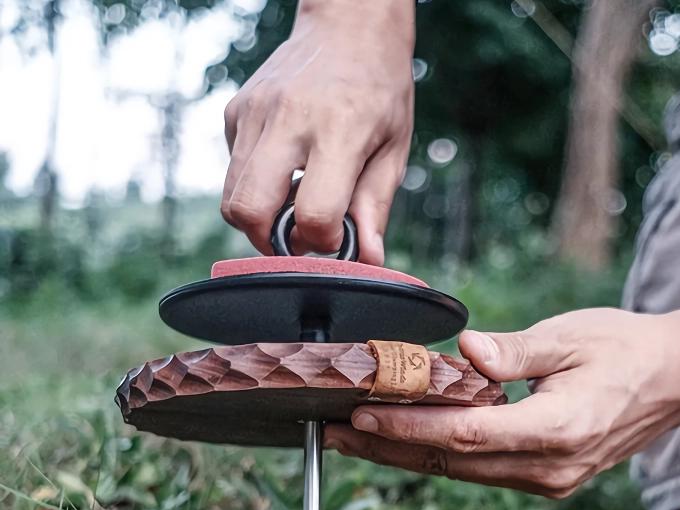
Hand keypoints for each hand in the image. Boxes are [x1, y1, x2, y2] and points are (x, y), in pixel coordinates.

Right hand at [221, 0, 414, 262]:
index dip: (322, 242)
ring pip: (232, 198)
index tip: (335, 237)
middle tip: (298, 237)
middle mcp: (287, 119)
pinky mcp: (235, 111)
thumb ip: (374, 208)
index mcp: (337, 131)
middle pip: (249, 211)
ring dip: (260, 217)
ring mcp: (254, 113)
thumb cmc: (380, 91)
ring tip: (292, 204)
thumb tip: (367, 260)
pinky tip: (284, 168)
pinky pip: (233, 171)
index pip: (313, 215)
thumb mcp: (393, 150)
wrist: (350, 25)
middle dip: (270, 242)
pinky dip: (255, 185)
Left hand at [325, 301, 679, 496]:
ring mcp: (550, 479)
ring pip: (462, 471)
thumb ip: (513, 352)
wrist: (678, 379)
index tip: (360, 416)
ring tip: (356, 437)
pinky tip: (405, 439)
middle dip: (389, 448)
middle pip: (452, 462)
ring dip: (406, 453)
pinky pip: (482, 468)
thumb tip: (464, 352)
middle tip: (333, 433)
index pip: (465, 435)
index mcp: (558, 430)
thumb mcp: (571, 337)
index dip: (408, 427)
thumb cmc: (628, 349)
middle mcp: (550, 468)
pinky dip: (440, 453)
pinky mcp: (546, 476)